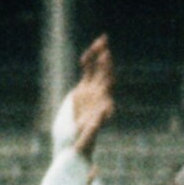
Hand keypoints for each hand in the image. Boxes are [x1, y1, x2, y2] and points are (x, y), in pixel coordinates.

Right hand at [61, 35, 116, 158]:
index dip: (108, 83)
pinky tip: (89, 52)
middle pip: (106, 78)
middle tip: (106, 54)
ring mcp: (93, 91)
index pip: (108, 95)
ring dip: (100, 57)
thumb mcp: (87, 139)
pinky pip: (88, 71)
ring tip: (102, 41)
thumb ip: (94, 130)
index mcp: (103, 108)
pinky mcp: (85, 88)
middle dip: (106, 65)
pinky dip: (88, 62)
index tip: (108, 76)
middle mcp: (100, 97)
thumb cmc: (82, 143)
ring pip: (98, 70)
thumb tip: (103, 121)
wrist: (75, 139)